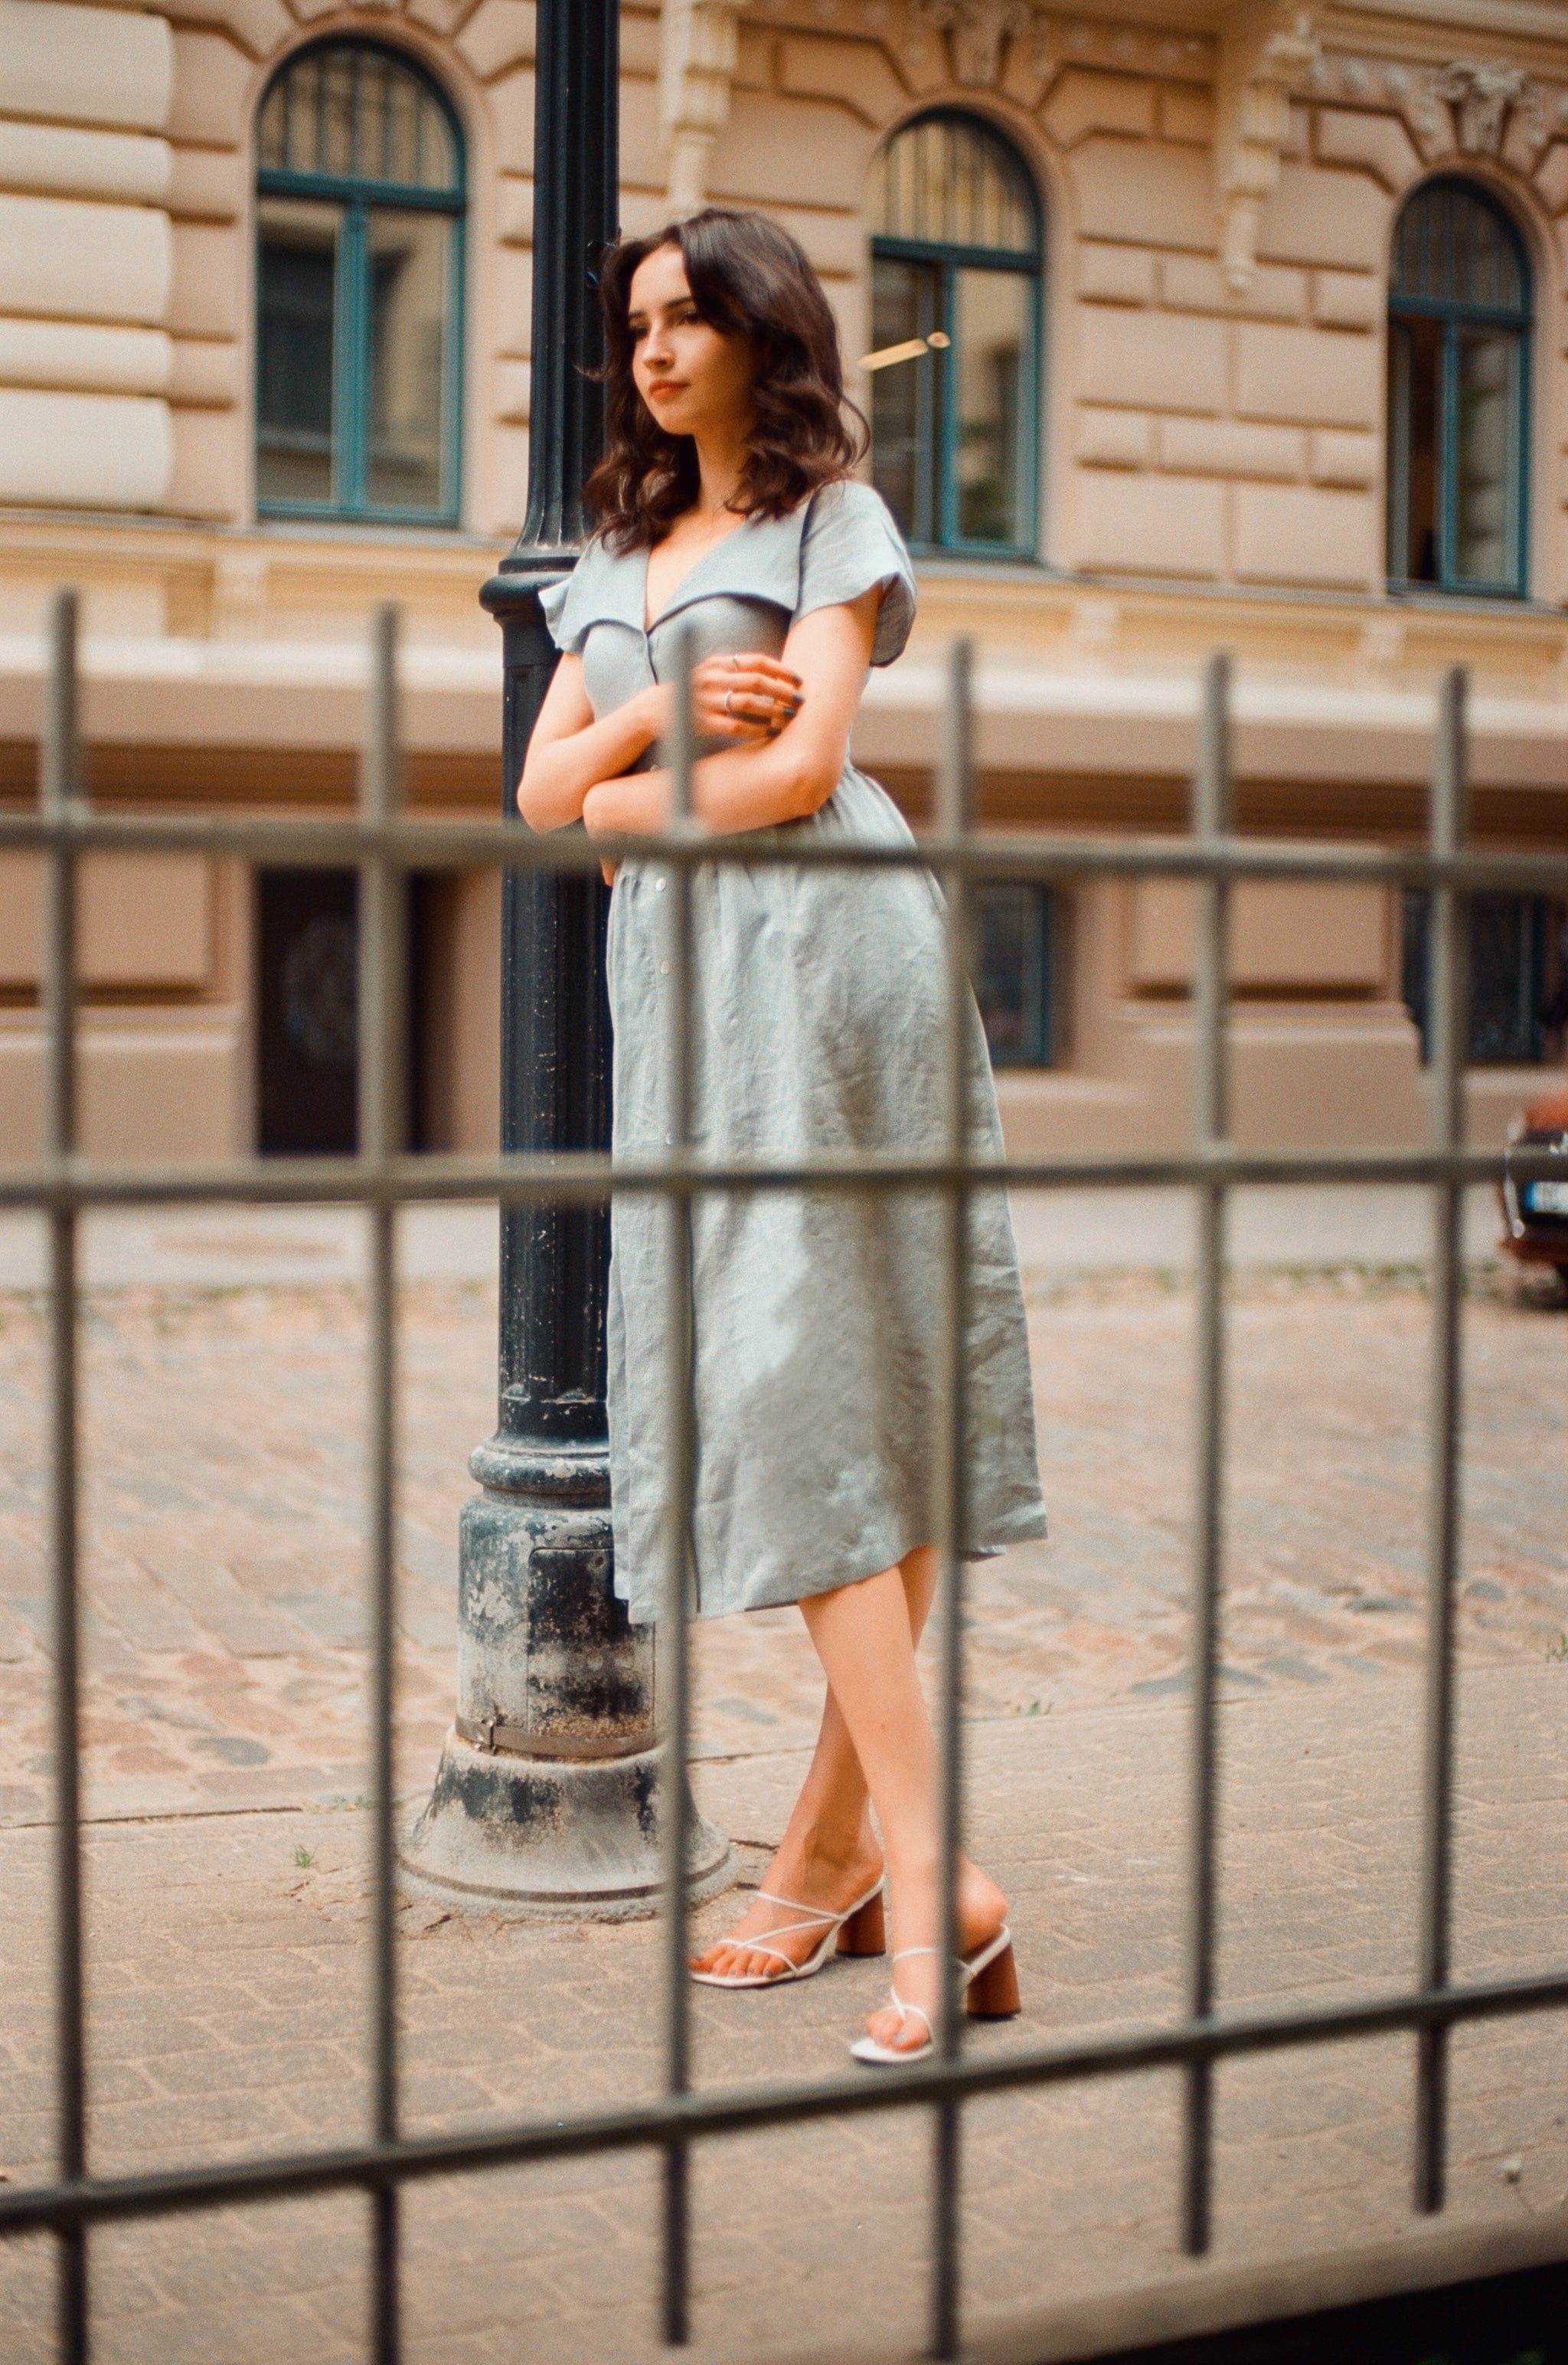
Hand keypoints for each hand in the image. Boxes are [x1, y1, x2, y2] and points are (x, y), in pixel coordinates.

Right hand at [653, 651, 803, 743]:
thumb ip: (733, 669)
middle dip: (782, 690)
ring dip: (773, 711)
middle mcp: (712, 679)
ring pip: (748, 703)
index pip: (755, 661)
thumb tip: (769, 671)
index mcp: (717, 664)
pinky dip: (756, 729)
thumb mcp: (708, 672)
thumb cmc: (689, 691)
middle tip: (800, 700)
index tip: (798, 679)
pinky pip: (735, 726)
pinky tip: (770, 732)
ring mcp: (707, 701)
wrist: (654, 709)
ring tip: (789, 718)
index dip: (780, 669)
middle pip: (756, 681)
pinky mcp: (703, 723)